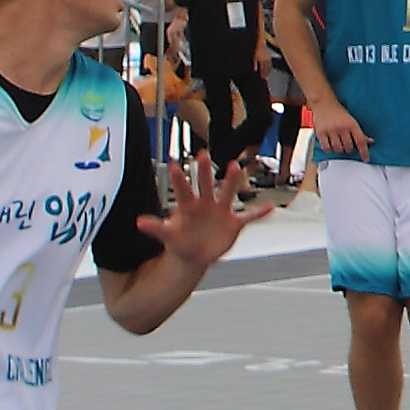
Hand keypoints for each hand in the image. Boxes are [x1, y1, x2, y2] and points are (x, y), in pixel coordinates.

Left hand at [134, 153, 254, 271]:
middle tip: (202, 154)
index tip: (174, 164)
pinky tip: (269, 207)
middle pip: (206, 185)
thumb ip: (156, 227)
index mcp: (189, 207)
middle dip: (205, 171)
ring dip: (231, 181)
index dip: (179, 178)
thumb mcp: (168, 236)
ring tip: (234, 167)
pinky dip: (259, 213)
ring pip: (227, 194)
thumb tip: (139, 222)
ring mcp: (221, 212)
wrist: (195, 255)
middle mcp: (206, 204)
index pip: (183, 190)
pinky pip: (249, 217)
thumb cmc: (180, 241)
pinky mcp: (234, 223)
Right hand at [310, 99, 372, 159]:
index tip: (366, 158)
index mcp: (351, 124)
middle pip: (349, 147)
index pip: (361, 141)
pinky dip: (329, 149)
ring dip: (339, 149)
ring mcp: (331, 130)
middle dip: (349, 148)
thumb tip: (370, 141)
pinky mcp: (321, 133)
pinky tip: (330, 145)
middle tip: (347, 144)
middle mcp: (342, 127)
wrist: (324, 102)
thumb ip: (360, 132)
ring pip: (338, 149)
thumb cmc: (338, 112)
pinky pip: (326, 148)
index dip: (364, 152)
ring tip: (338, 144)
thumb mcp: (352, 120)